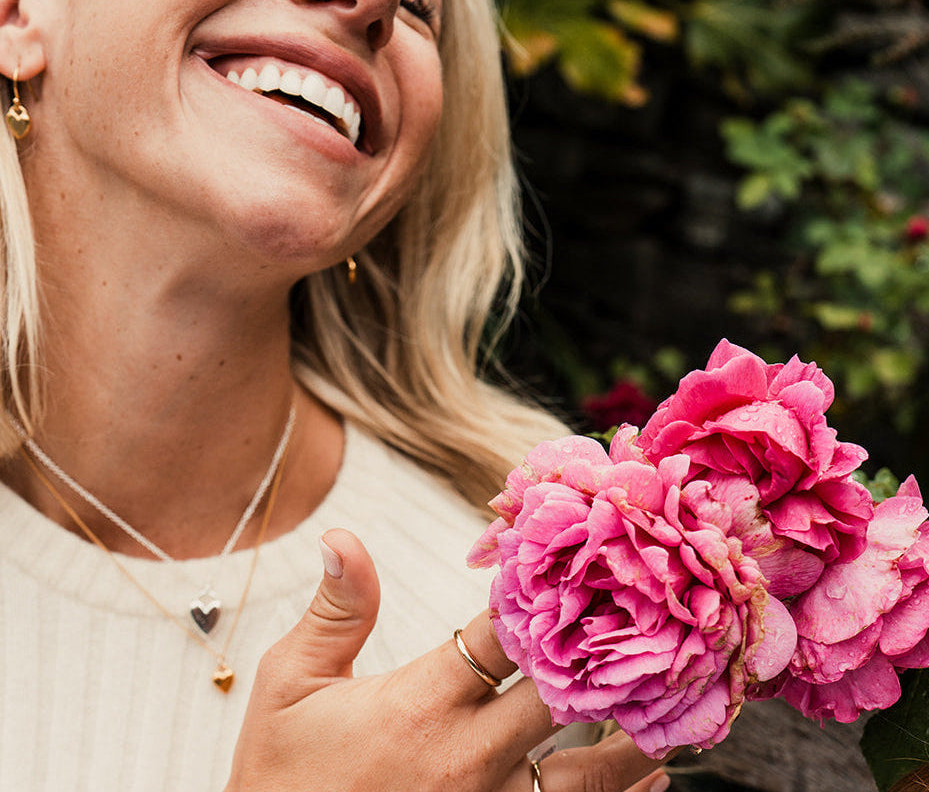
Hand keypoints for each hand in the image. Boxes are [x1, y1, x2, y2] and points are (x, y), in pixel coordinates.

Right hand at [226, 528, 671, 791]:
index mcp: (421, 702)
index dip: (543, 589)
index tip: (581, 557)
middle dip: (603, 646)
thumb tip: (342, 533)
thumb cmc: (281, 776)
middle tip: (655, 612)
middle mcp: (467, 755)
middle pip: (561, 689)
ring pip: (585, 769)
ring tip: (679, 698)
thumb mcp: (289, 685)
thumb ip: (334, 611)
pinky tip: (650, 779)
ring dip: (633, 732)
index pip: (502, 630)